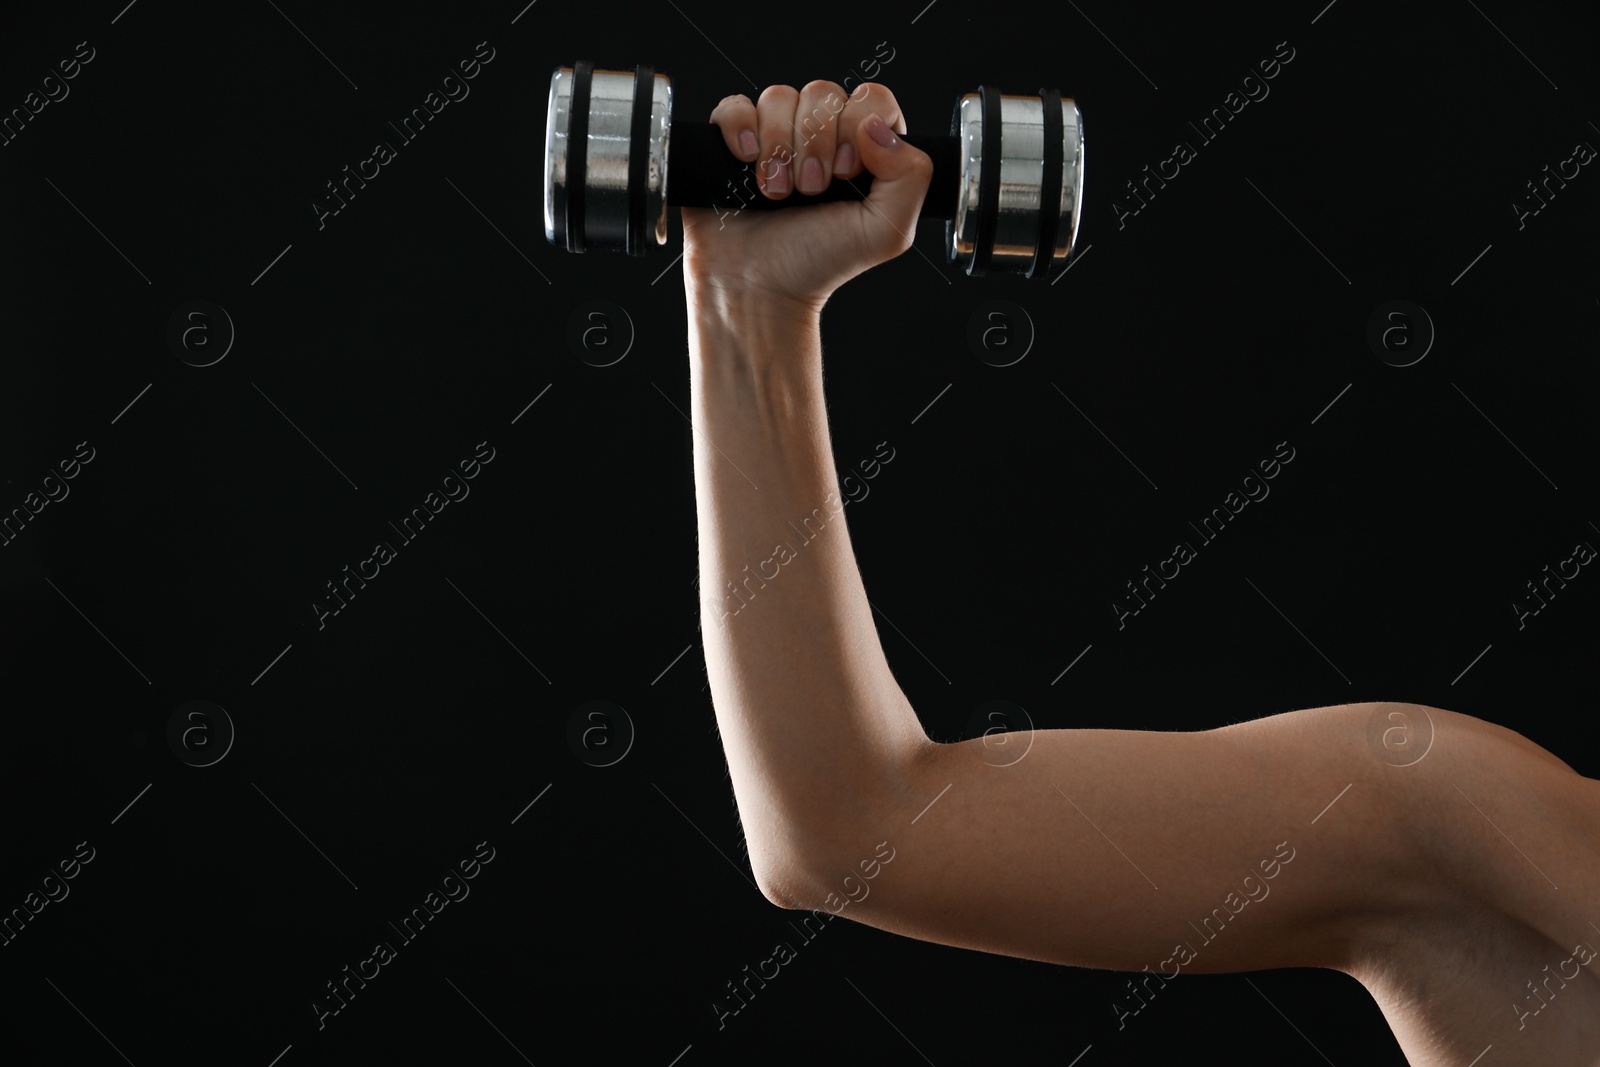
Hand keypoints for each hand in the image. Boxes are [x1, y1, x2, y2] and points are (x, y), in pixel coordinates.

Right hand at [681, 80, 933, 316]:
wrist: (761, 288)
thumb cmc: (820, 263)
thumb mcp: (886, 232)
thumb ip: (910, 177)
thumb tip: (878, 127)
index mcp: (865, 149)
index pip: (872, 99)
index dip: (857, 125)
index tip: (846, 171)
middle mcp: (822, 135)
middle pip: (823, 93)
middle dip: (815, 143)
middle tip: (810, 190)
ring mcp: (777, 135)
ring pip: (779, 97)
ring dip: (779, 146)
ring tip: (777, 193)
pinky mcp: (734, 141)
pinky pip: (736, 106)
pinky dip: (741, 128)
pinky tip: (746, 161)